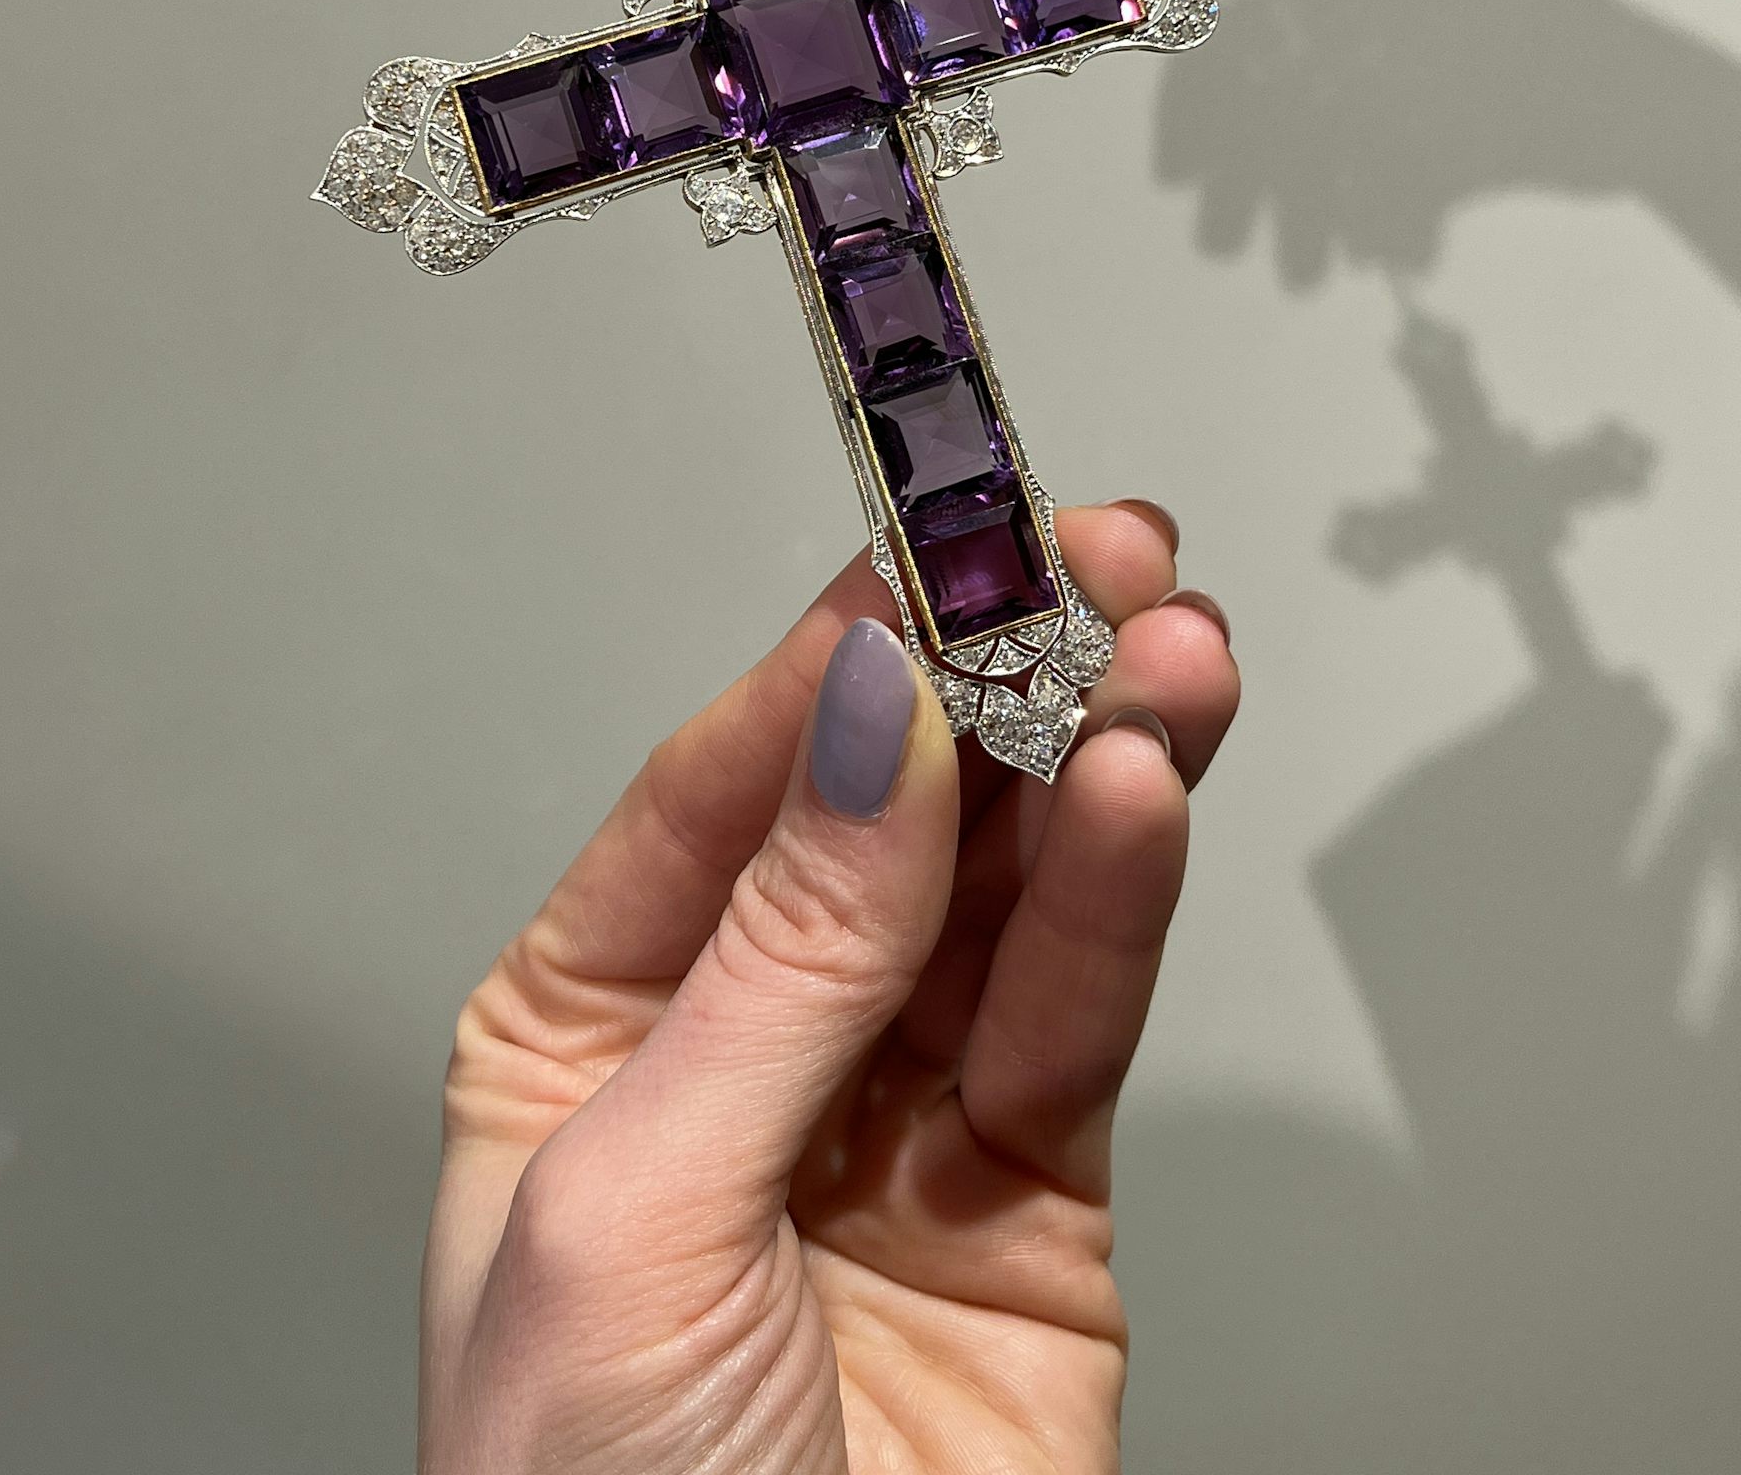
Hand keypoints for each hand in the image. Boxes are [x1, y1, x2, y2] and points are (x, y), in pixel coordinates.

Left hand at [417, 502, 1239, 1474]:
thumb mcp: (637, 1205)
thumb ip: (778, 958)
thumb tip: (861, 719)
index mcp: (589, 1025)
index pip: (725, 790)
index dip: (831, 657)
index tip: (923, 545)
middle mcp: (747, 1043)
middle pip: (886, 813)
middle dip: (986, 677)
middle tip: (1080, 556)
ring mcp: (897, 1112)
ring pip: (1005, 890)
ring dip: (1086, 759)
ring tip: (1161, 645)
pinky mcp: (1034, 1193)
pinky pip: (1076, 1012)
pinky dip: (1120, 902)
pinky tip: (1145, 794)